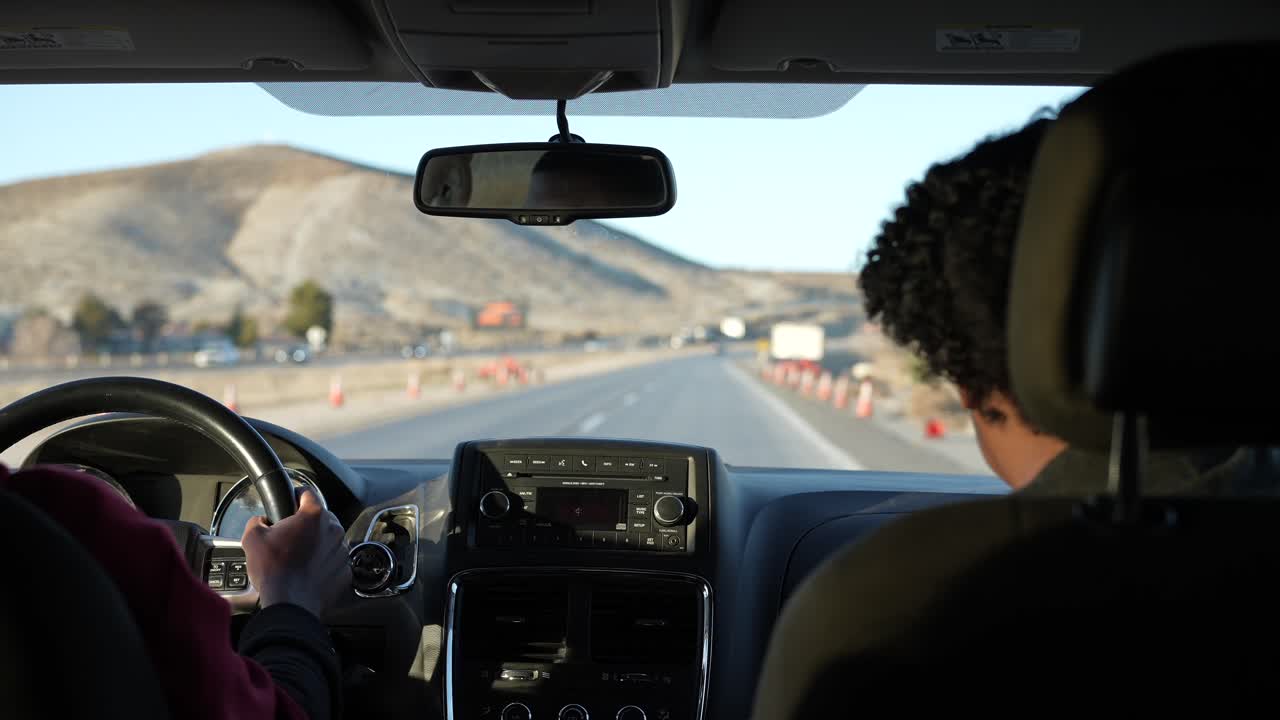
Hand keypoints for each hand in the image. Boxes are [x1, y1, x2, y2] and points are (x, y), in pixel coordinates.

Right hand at [241, 489, 351, 618]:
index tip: (292, 499)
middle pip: (321, 518)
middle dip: (307, 525)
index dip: (297, 495)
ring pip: (329, 540)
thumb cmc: (274, 571)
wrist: (290, 604)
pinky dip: (324, 564)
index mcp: (314, 516)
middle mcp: (333, 530)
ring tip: (298, 558)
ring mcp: (343, 551)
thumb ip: (257, 522)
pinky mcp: (346, 570)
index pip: (308, 493)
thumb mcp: (253, 538)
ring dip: (317, 545)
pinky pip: (334, 561)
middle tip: (290, 537)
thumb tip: (260, 521)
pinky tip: (309, 572)